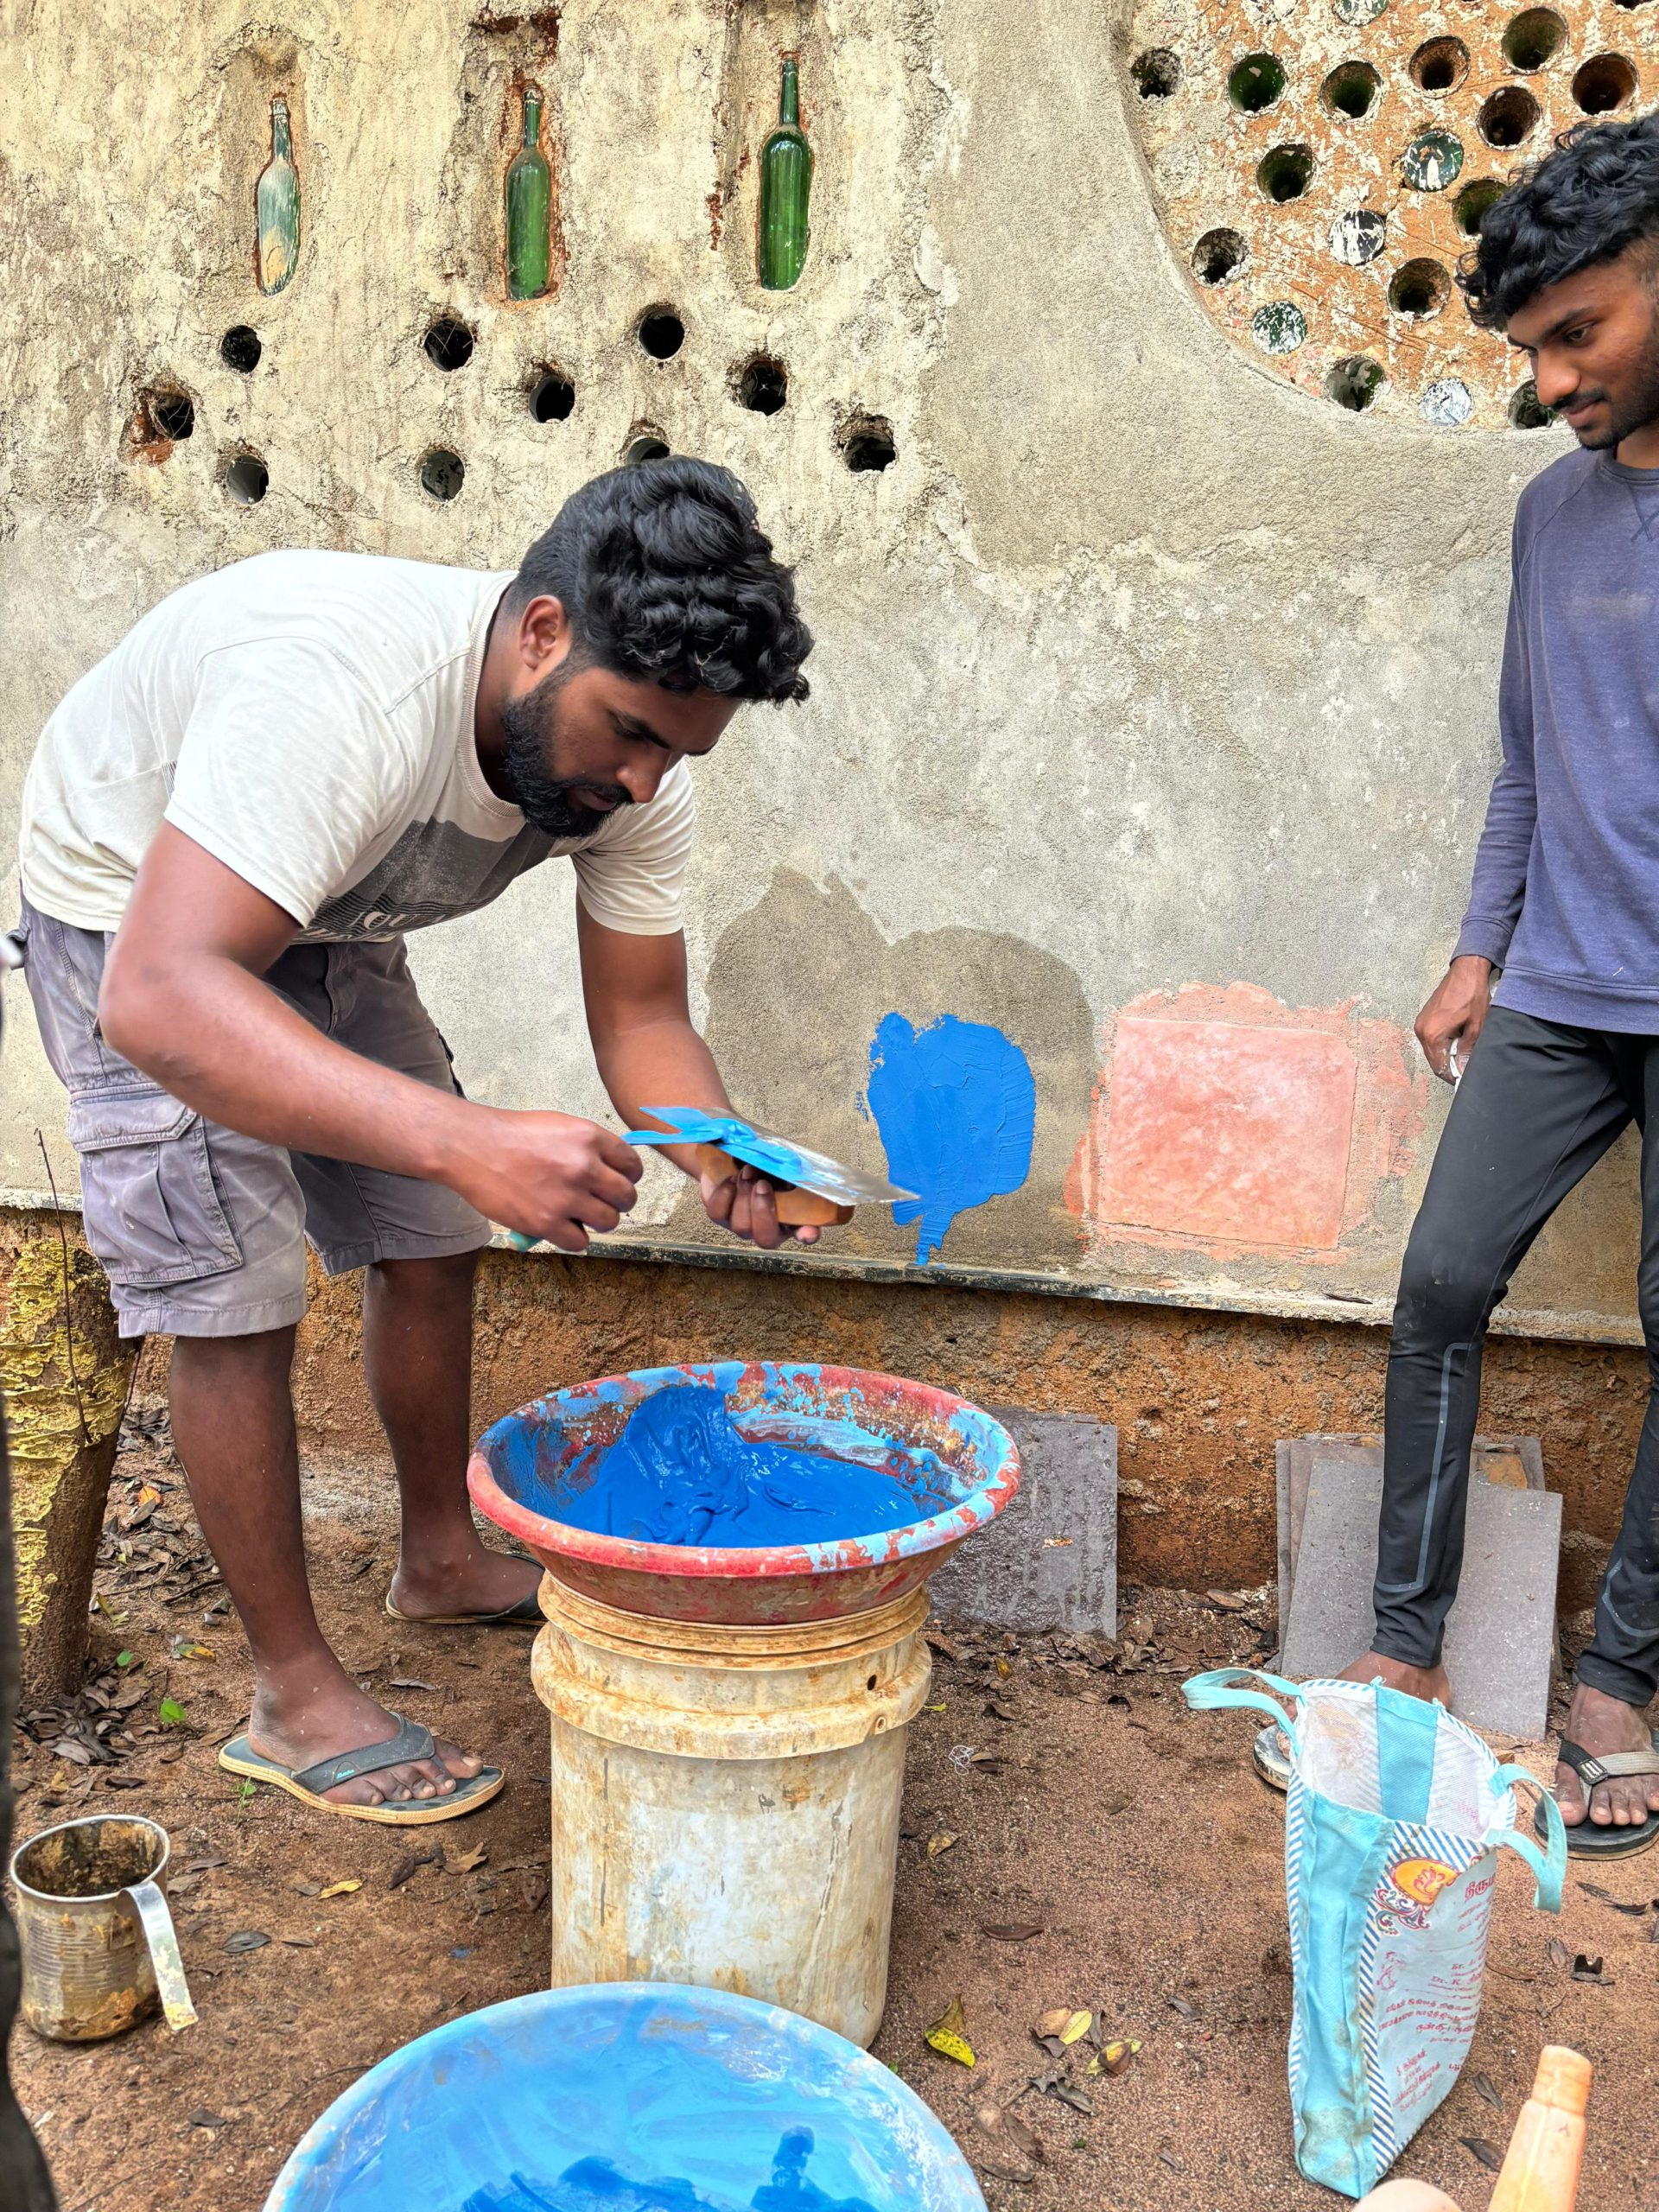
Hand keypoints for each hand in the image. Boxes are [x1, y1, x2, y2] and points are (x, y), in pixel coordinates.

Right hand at [451, 1108, 641, 1252]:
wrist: (472, 1148)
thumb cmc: (513, 1135)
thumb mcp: (560, 1126)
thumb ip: (589, 1146)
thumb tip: (612, 1168)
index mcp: (590, 1137)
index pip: (633, 1165)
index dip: (628, 1177)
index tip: (619, 1182)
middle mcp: (584, 1167)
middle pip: (626, 1197)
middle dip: (618, 1202)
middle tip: (601, 1202)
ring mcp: (566, 1197)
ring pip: (608, 1222)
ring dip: (597, 1222)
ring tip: (579, 1216)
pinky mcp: (546, 1223)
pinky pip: (580, 1242)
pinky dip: (573, 1237)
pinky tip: (560, 1227)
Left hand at [700, 1163, 823, 1249]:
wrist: (729, 1155)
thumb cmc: (762, 1162)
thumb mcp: (780, 1165)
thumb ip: (790, 1172)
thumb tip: (795, 1172)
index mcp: (791, 1216)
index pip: (805, 1234)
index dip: (807, 1235)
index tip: (808, 1231)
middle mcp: (766, 1227)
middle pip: (766, 1239)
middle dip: (763, 1212)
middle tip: (762, 1184)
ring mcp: (741, 1224)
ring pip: (741, 1227)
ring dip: (744, 1196)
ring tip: (748, 1172)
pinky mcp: (719, 1215)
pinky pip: (718, 1213)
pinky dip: (726, 1193)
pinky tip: (733, 1178)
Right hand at [1413, 956, 1492, 1085]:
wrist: (1466, 972)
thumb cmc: (1471, 994)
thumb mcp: (1476, 1026)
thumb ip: (1468, 1051)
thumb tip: (1463, 1069)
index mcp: (1433, 1034)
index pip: (1439, 1066)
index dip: (1452, 1075)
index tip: (1463, 1079)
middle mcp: (1422, 1030)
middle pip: (1434, 1059)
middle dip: (1449, 1066)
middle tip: (1465, 1067)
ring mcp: (1421, 1023)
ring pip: (1432, 1049)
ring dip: (1446, 1054)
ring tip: (1463, 1051)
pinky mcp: (1424, 1018)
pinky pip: (1431, 1039)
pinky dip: (1442, 1043)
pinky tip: (1457, 1039)